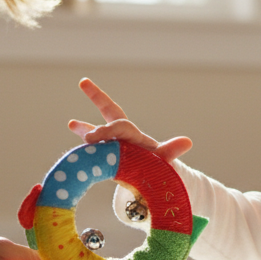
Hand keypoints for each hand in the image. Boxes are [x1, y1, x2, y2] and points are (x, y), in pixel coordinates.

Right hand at [68, 78, 192, 162]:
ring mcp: (114, 143)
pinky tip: (73, 130)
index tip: (93, 137)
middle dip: (98, 96)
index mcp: (135, 136)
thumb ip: (172, 149)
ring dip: (85, 127)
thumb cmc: (159, 166)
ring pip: (99, 130)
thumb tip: (188, 141)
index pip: (120, 126)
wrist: (155, 177)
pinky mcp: (107, 154)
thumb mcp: (164, 158)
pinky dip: (84, 138)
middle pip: (110, 112)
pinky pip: (93, 146)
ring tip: (72, 123)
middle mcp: (123, 135)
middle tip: (84, 82)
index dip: (107, 130)